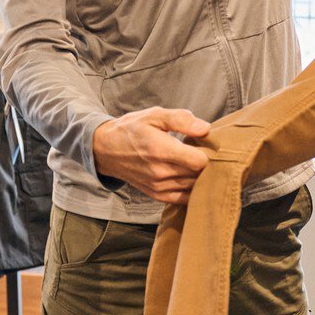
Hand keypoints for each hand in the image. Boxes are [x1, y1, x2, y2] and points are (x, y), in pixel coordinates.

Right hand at [90, 108, 210, 204]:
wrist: (106, 150)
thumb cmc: (131, 130)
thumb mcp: (153, 115)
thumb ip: (181, 119)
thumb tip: (205, 129)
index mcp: (161, 150)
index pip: (200, 161)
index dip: (208, 152)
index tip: (205, 145)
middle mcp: (160, 172)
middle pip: (199, 175)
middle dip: (205, 164)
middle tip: (201, 152)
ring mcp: (158, 186)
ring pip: (193, 187)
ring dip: (198, 176)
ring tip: (193, 162)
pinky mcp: (156, 194)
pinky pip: (183, 199)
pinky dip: (190, 189)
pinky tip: (188, 177)